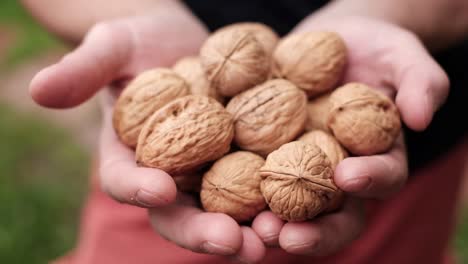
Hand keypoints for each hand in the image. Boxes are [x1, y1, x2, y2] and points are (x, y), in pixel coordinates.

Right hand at [29, 4, 265, 262]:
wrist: (187, 42)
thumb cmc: (143, 44)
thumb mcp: (113, 46)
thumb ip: (84, 69)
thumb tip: (38, 89)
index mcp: (132, 157)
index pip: (127, 181)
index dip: (138, 189)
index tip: (158, 190)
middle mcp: (171, 176)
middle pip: (183, 213)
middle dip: (204, 232)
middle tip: (233, 245)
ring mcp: (210, 174)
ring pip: (227, 211)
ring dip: (250, 229)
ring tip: (277, 238)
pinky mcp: (246, 162)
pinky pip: (263, 184)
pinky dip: (281, 198)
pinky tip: (310, 205)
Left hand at [252, 16, 448, 255]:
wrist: (335, 41)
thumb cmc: (375, 49)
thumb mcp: (402, 56)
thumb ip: (420, 82)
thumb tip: (421, 117)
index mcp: (377, 157)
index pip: (382, 178)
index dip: (370, 181)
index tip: (349, 176)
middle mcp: (338, 172)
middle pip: (331, 212)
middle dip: (313, 229)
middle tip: (289, 236)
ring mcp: (301, 166)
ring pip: (290, 205)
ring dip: (273, 222)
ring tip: (255, 229)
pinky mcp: (268, 153)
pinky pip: (253, 173)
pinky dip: (239, 188)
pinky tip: (219, 195)